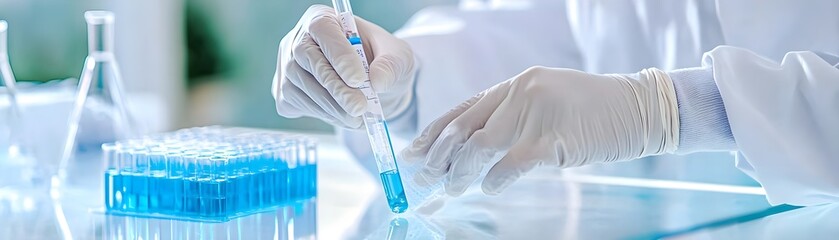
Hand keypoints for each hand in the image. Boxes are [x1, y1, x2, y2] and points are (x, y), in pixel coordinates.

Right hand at [272, 5, 415, 127]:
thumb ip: (391, 64)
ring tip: (358, 116)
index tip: (358, 79)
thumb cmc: (382, 61)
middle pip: (307, 58)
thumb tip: (377, 80)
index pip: (323, 29)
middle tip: (359, 107)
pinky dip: (323, 115)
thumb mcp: (398, 57)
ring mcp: (288, 65)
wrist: (373, 86)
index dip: (338, 54)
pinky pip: (297, 104)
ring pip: (302, 85)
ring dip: (331, 106)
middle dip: (335, 87)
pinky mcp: (285, 91)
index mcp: (324, 19)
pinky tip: (344, 116)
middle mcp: (299, 38)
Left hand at [401, 67, 679, 195]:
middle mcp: (520, 92)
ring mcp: (536, 113)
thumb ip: (512, 117)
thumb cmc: (592, 111)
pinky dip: (494, 179)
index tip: (414, 151)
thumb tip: (472, 150)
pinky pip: (512, 163)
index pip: (463, 109)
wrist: (640, 108)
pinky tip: (487, 188)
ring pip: (481, 145)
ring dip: (460, 171)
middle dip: (438, 155)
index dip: (434, 132)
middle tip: (422, 176)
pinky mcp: (554, 138)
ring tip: (449, 187)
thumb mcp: (546, 102)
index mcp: (515, 84)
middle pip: (464, 127)